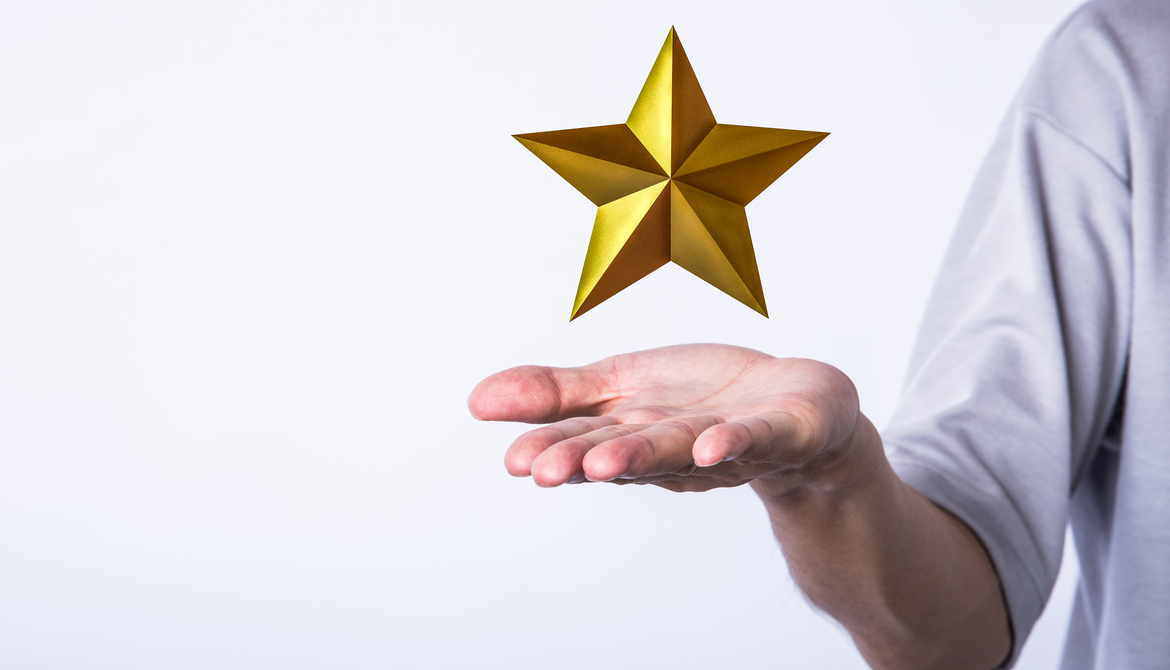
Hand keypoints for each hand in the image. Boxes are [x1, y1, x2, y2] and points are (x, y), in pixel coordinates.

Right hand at [468, 344, 868, 491]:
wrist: (797, 410)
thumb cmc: (702, 399)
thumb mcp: (620, 385)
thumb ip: (556, 394)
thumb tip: (476, 399)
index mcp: (633, 432)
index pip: (586, 441)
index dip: (553, 450)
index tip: (517, 461)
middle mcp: (675, 445)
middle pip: (626, 451)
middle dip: (587, 460)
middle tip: (546, 471)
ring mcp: (728, 441)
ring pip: (680, 448)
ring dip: (642, 457)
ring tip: (603, 464)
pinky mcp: (780, 430)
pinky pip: (756, 437)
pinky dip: (733, 442)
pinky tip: (710, 446)